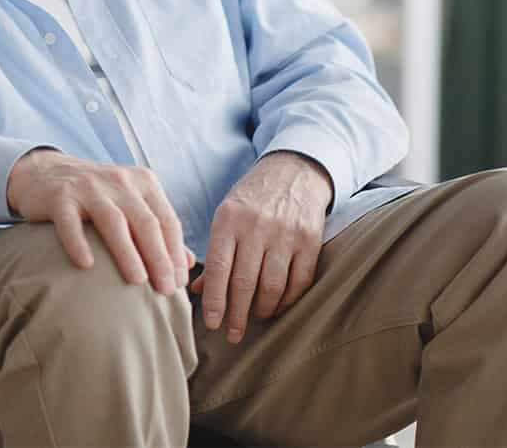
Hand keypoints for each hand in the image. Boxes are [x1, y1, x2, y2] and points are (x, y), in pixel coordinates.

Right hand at [6, 149, 191, 295]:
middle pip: (146, 222)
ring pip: (113, 221)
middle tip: (166, 289)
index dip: (175, 253)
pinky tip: (86, 265)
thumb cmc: (97, 198)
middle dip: (159, 258)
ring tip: (137, 281)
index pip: (167, 220)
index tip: (179, 284)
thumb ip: (159, 230)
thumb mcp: (131, 206)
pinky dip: (79, 243)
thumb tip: (188, 264)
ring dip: (128, 253)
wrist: (46, 173)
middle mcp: (119, 180)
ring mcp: (88, 186)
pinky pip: (70, 222)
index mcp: (143, 182)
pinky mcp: (60, 196)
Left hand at [188, 151, 331, 343]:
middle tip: (232, 335)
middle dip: (237, 315)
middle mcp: (256, 226)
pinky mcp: (310, 240)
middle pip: (244, 283)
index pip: (217, 268)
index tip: (212, 324)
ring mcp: (285, 233)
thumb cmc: (252, 198)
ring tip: (254, 319)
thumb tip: (197, 291)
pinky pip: (299, 281)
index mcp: (228, 219)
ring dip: (261, 310)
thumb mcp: (226, 215)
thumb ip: (213, 252)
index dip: (214, 300)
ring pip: (272, 286)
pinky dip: (287, 300)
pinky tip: (276, 307)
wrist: (294, 171)